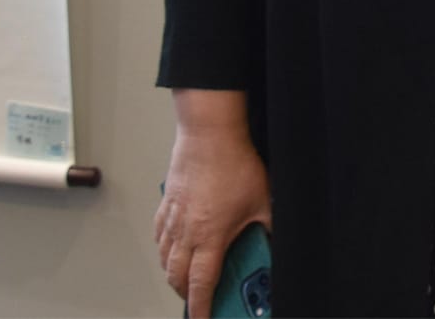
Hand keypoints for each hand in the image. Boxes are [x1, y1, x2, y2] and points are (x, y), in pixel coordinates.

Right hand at [154, 90, 271, 316]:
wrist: (210, 134)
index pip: (201, 284)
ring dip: (172, 272)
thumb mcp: (263, 200)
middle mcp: (186, 232)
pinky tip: (171, 247)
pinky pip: (159, 235)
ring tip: (183, 278)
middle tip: (195, 298)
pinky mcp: (167, 203)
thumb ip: (268, 225)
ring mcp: (173, 218)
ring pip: (164, 257)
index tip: (202, 318)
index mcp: (210, 237)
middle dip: (184, 293)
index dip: (201, 307)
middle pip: (176, 276)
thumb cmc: (234, 163)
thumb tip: (275, 239)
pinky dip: (163, 248)